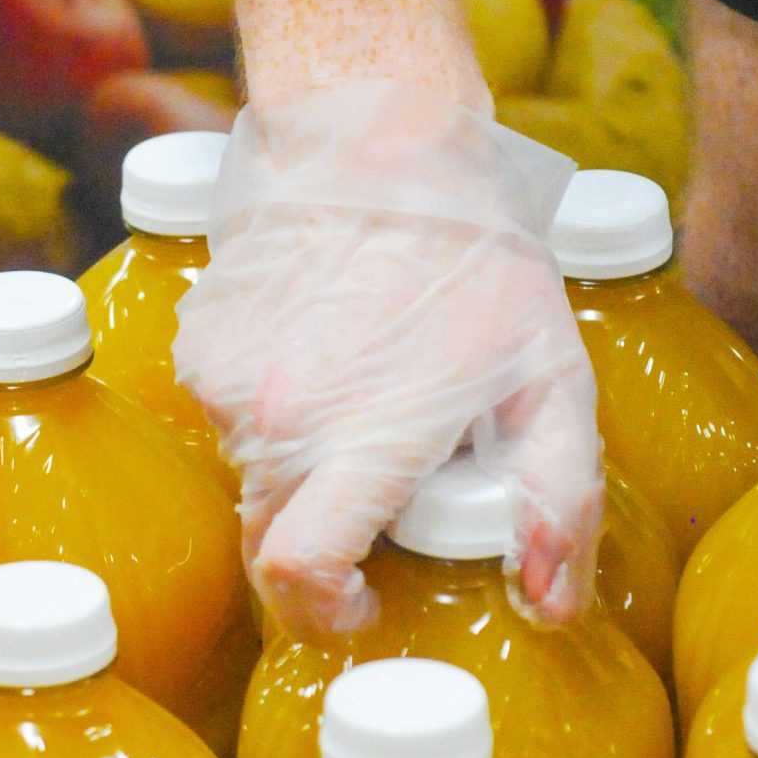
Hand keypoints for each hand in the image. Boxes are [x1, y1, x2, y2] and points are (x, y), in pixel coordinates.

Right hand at [174, 78, 600, 636]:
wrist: (382, 141)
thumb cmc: (480, 262)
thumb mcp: (551, 380)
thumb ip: (558, 502)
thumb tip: (550, 609)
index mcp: (358, 442)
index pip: (298, 576)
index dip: (327, 615)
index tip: (362, 604)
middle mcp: (274, 422)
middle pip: (271, 540)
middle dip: (322, 547)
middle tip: (386, 497)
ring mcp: (225, 382)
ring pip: (253, 475)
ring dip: (305, 467)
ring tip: (368, 400)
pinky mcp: (199, 345)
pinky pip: (230, 415)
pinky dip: (274, 411)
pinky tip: (327, 358)